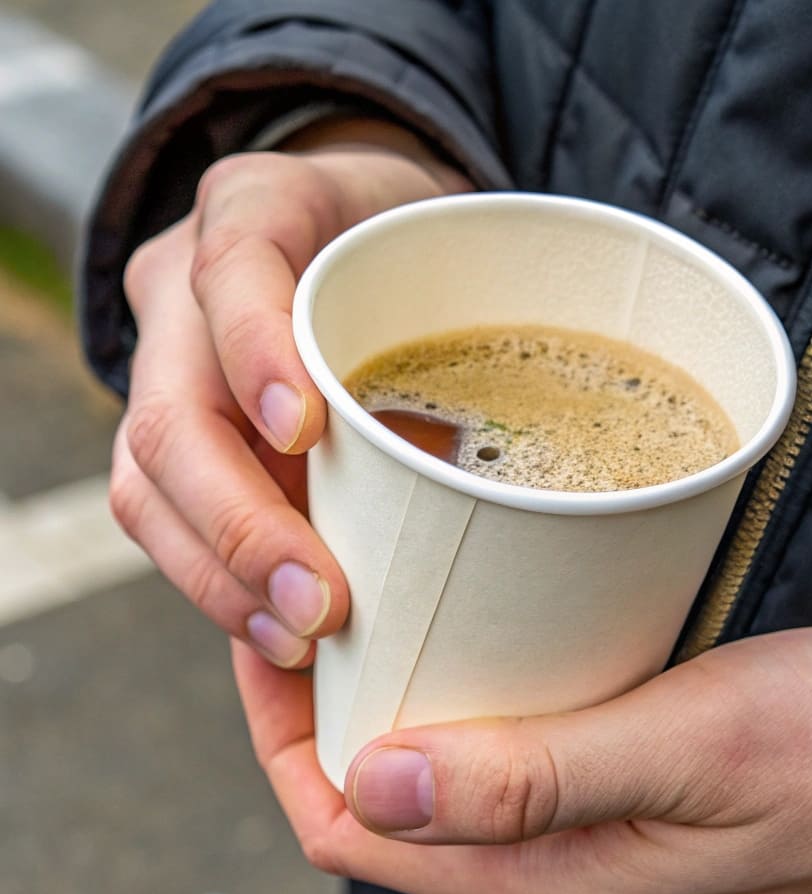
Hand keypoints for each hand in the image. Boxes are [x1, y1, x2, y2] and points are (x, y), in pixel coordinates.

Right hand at [110, 118, 471, 665]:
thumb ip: (457, 321)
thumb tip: (548, 468)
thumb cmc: (412, 251)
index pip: (236, 264)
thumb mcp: (446, 248)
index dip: (257, 347)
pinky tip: (276, 646)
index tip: (307, 431)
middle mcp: (192, 296)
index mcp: (262, 213)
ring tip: (298, 641)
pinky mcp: (179, 441)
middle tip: (322, 608)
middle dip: (241, 525)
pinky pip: (166, 524)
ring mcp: (171, 374)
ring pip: (147, 486)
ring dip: (220, 578)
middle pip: (172, 414)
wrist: (359, 232)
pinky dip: (221, 593)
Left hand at [235, 623, 811, 893]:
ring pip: (430, 754)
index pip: (350, 825)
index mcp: (543, 872)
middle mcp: (543, 852)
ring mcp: (572, 809)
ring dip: (384, 682)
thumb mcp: (687, 750)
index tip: (268, 638)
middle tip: (304, 595)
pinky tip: (459, 613)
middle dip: (319, 701)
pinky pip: (492, 728)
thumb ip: (535, 779)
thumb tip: (377, 785)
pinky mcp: (604, 762)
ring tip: (362, 593)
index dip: (284, 736)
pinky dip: (453, 672)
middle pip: (374, 787)